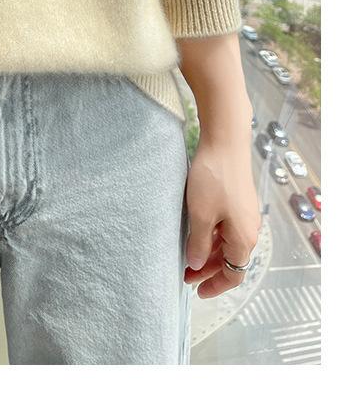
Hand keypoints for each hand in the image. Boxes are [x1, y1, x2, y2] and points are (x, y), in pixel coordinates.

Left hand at [183, 128, 260, 297]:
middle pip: (230, 260)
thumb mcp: (201, 215)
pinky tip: (196, 233)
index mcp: (243, 238)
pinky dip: (212, 237)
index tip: (197, 292)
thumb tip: (197, 266)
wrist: (225, 142)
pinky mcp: (238, 201)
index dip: (216, 286)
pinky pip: (226, 228)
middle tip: (184, 275)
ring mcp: (244, 214)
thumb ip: (198, 244)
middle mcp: (249, 229)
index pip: (234, 275)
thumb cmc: (213, 179)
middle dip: (208, 270)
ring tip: (186, 257)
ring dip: (208, 253)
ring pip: (226, 244)